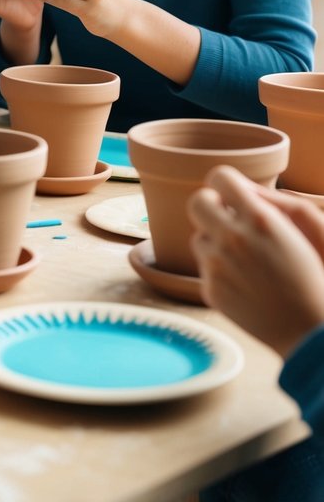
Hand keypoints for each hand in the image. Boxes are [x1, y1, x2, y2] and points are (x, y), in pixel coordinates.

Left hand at [188, 165, 323, 357]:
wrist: (308, 331)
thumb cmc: (315, 276)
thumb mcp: (306, 228)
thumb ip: (270, 201)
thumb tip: (242, 189)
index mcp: (258, 219)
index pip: (219, 178)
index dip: (225, 184)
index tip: (233, 196)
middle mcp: (232, 238)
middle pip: (197, 202)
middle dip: (211, 206)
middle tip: (228, 218)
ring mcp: (217, 265)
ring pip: (199, 237)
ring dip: (215, 241)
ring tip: (244, 258)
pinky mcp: (210, 289)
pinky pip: (204, 267)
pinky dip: (219, 270)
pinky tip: (245, 282)